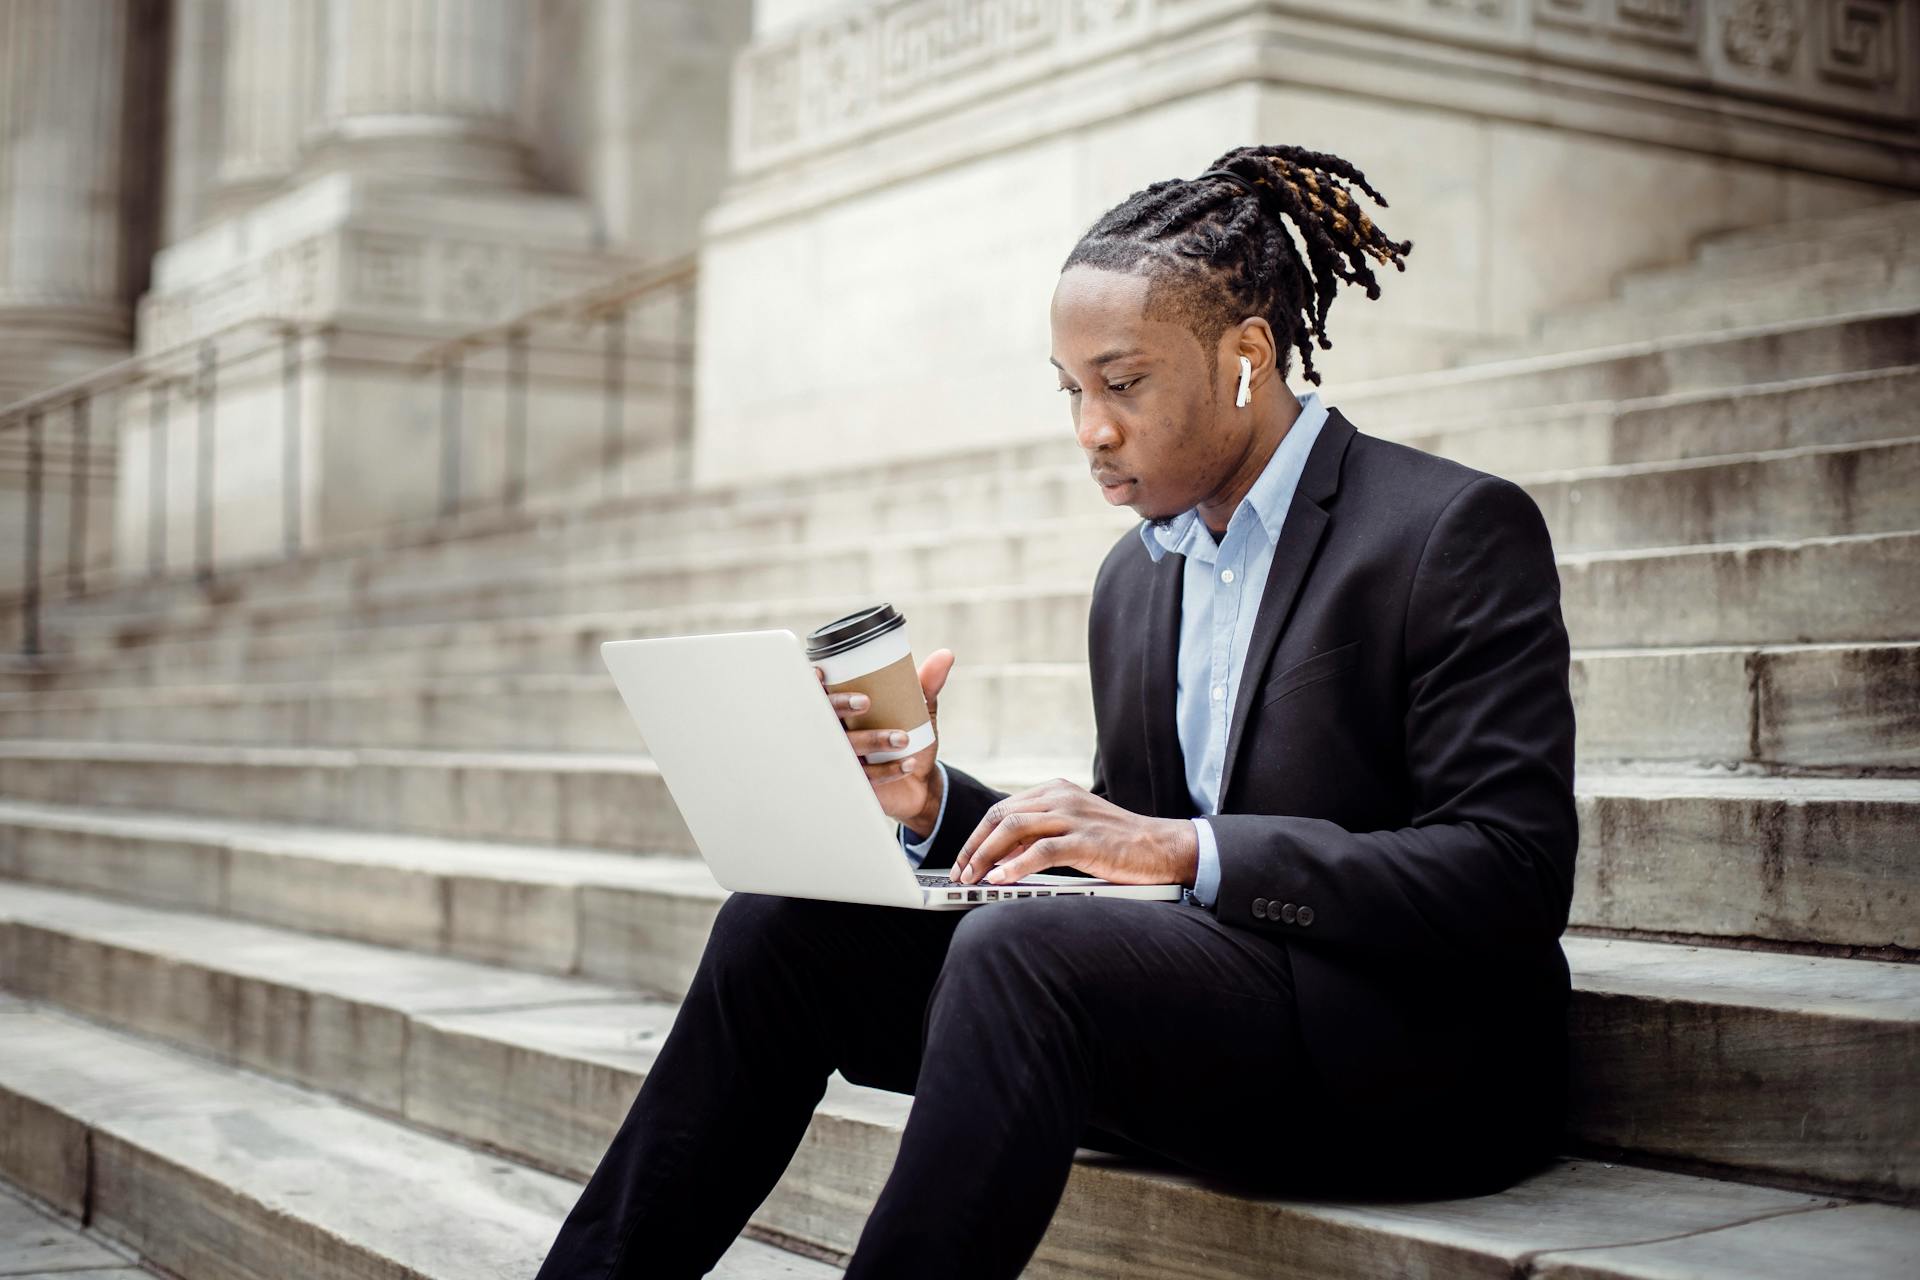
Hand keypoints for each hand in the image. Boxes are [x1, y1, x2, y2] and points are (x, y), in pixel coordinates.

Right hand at [816, 648, 954, 829]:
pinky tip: (908, 764)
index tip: (821, 674)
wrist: (917, 784)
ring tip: (903, 738)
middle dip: (840, 706)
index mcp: (844, 712)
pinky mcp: (855, 784)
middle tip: (866, 702)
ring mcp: (843, 760)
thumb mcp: (917, 711)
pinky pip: (865, 777)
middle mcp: (837, 734)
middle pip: (824, 717)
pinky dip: (888, 769)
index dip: (811, 683)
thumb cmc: (906, 739)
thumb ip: (927, 684)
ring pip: (846, 747)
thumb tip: (946, 655)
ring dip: (872, 740)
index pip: (819, 694)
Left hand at [949, 777, 1198, 886]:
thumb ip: (1040, 834)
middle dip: (974, 847)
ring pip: (1013, 829)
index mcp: (1055, 790)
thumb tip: (1000, 856)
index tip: (963, 860)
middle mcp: (1060, 797)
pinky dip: (1015, 866)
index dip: (977, 836)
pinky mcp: (1086, 840)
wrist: (1162, 847)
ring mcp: (1073, 816)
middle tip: (960, 873)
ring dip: (986, 856)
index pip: (1002, 809)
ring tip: (973, 878)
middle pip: (1001, 816)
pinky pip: (1040, 850)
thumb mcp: (1073, 829)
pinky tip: (1001, 880)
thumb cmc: (1117, 843)